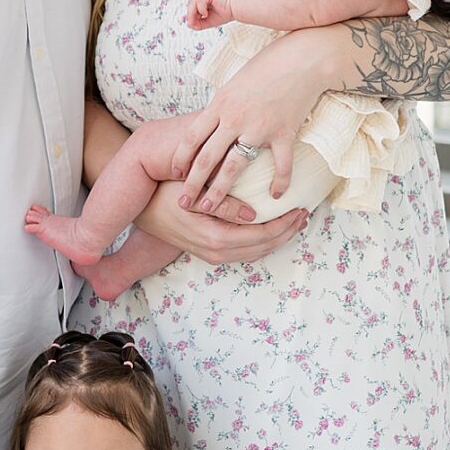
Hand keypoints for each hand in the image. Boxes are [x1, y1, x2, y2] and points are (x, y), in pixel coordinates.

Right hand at [140, 177, 304, 263]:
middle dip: (287, 232)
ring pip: (257, 252)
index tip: (299, 208)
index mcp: (216, 238)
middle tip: (304, 214)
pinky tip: (273, 228)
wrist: (145, 212)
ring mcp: (215, 256)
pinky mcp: (213, 253)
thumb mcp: (194, 194)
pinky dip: (265, 241)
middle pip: (264, 247)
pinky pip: (247, 252)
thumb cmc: (168, 196)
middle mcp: (217, 252)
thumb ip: (224, 205)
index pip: (262, 235)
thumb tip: (254, 214)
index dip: (284, 224)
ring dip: (279, 238)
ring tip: (294, 222)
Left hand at [177, 28, 339, 212]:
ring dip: (220, 191)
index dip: (181, 159)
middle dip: (193, 183)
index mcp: (220, 104)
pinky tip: (275, 196)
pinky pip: (280, 165)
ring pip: (234, 166)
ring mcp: (259, 128)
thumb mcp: (235, 82)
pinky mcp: (284, 133)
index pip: (191, 138)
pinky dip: (278, 182)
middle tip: (184, 203)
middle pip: (207, 157)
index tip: (175, 175)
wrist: (302, 58)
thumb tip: (210, 122)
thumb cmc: (268, 65)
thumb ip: (222, 105)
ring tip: (211, 208)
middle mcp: (234, 118)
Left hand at [184, 0, 233, 29]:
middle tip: (192, 24)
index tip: (192, 25)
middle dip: (190, 16)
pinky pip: (199, 1)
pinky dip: (201, 9)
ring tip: (202, 18)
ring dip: (194, 13)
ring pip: (193, 3)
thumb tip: (189, 24)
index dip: (190, 16)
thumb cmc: (224, 13)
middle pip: (190, 5)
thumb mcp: (207, 21)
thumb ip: (198, 23)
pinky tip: (206, 14)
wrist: (234, 10)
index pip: (191, 7)